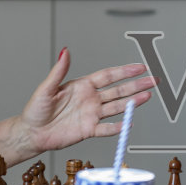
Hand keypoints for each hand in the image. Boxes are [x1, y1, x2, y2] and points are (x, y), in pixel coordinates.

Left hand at [0, 47, 156, 163]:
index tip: (140, 67)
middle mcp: (90, 99)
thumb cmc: (35, 110)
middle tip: (154, 80)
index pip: (108, 76)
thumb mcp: (46, 88)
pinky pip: (105, 128)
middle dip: (137, 84)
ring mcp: (91, 115)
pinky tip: (128, 123)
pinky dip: (117, 127)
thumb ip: (59, 71)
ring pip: (117, 107)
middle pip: (118, 90)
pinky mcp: (88, 130)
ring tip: (148, 96)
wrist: (31, 133)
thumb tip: (65, 51)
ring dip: (132, 102)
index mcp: (82, 86)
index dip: (125, 71)